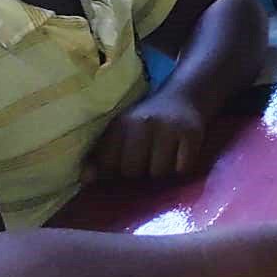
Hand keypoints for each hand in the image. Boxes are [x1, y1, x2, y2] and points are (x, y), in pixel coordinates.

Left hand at [84, 91, 206, 181]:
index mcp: (121, 124)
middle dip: (139, 173)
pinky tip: (178, 155)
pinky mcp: (191, 133)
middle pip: (133, 171)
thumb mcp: (121, 131)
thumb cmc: (146, 120)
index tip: (121, 166)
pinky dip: (181, 167)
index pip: (109, 165)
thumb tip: (85, 179)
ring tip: (163, 157)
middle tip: (145, 161)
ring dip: (161, 171)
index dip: (114, 172)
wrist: (184, 96)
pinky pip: (182, 168)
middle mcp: (143, 124)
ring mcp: (169, 128)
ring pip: (159, 172)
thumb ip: (101, 155)